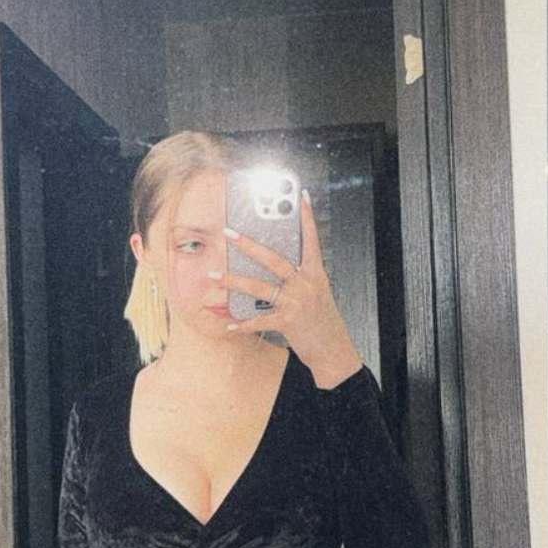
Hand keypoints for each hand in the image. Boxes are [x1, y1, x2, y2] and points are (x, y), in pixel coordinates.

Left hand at [216, 190, 363, 388]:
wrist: (333, 351)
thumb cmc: (322, 321)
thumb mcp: (316, 294)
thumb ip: (298, 278)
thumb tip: (268, 265)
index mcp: (315, 274)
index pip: (311, 240)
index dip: (307, 218)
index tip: (301, 197)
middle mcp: (306, 284)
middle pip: (273, 259)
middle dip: (248, 244)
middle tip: (229, 233)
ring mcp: (297, 302)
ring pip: (259, 287)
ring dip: (233, 281)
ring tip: (214, 276)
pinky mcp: (289, 322)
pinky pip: (259, 320)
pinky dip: (242, 324)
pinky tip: (229, 324)